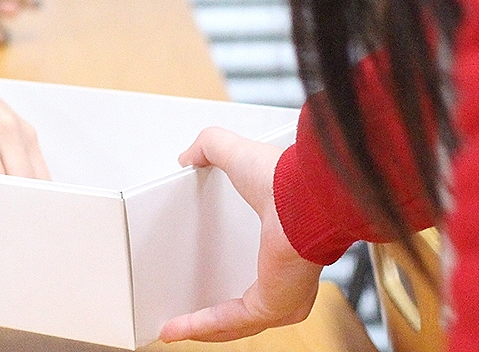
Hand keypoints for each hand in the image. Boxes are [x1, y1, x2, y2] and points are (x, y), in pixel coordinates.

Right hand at [158, 128, 321, 341]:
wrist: (305, 198)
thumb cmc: (287, 180)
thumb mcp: (238, 155)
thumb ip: (211, 149)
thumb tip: (190, 156)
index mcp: (290, 248)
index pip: (260, 275)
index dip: (232, 281)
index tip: (206, 283)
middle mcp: (291, 279)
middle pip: (246, 309)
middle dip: (213, 317)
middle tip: (185, 318)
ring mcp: (283, 297)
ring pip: (234, 323)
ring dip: (200, 327)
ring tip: (172, 329)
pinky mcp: (271, 306)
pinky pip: (228, 321)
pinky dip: (198, 325)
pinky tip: (174, 327)